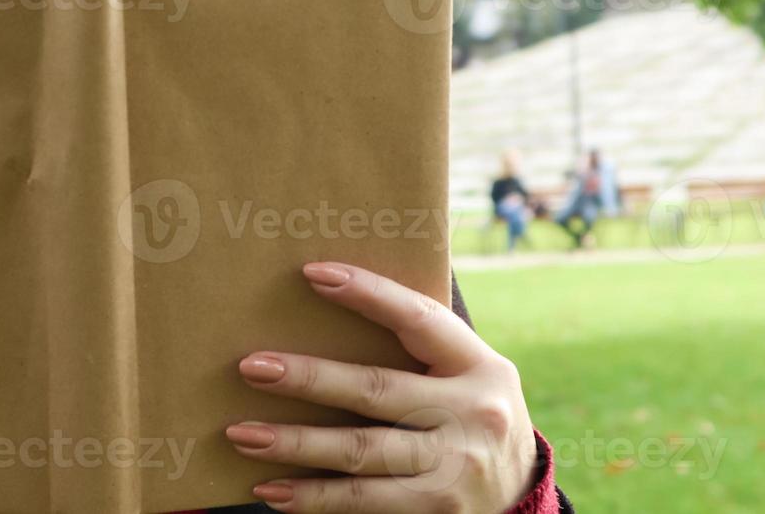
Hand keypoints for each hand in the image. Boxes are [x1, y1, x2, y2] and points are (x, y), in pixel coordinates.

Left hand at [225, 262, 538, 512]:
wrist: (521, 496)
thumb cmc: (471, 417)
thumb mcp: (468, 376)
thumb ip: (420, 351)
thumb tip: (332, 309)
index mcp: (479, 365)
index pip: (419, 319)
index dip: (369, 294)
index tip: (315, 274)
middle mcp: (472, 413)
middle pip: (377, 390)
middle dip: (310, 378)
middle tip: (252, 367)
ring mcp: (455, 465)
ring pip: (361, 451)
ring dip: (296, 443)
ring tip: (243, 433)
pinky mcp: (436, 508)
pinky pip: (363, 501)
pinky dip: (314, 497)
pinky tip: (272, 489)